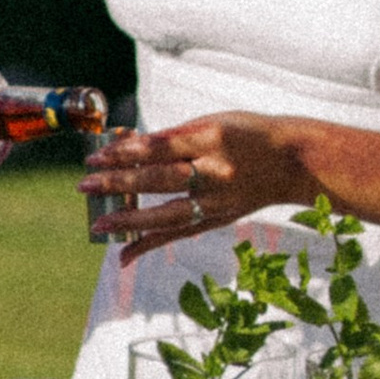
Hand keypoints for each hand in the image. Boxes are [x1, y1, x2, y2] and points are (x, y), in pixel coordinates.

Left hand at [80, 115, 310, 253]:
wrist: (294, 161)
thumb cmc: (248, 134)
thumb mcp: (214, 122)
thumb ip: (172, 137)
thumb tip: (127, 148)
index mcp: (212, 138)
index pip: (159, 148)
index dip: (125, 153)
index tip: (96, 156)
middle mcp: (216, 172)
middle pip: (159, 180)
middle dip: (120, 183)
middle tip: (85, 184)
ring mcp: (219, 200)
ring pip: (168, 213)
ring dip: (131, 220)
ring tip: (99, 223)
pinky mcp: (219, 219)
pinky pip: (180, 234)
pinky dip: (151, 245)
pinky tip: (124, 256)